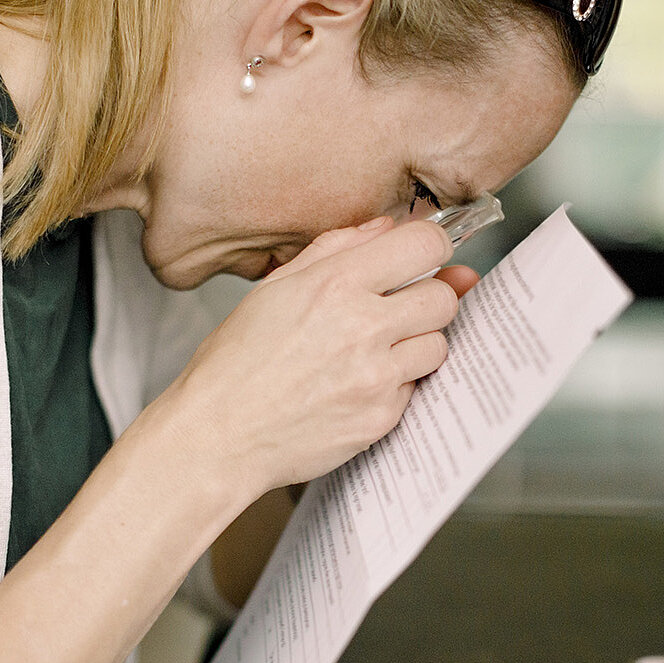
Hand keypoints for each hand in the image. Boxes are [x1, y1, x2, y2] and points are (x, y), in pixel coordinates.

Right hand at [157, 216, 463, 497]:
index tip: (426, 256)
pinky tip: (356, 385)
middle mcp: (362, 326)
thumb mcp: (275, 288)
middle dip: (429, 297)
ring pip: (438, 345)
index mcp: (335, 284)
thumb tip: (385, 227)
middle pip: (443, 297)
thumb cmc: (236, 364)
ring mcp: (376, 376)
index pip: (425, 245)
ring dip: (416, 344)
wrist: (220, 434)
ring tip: (373, 351)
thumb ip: (336, 249)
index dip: (432, 246)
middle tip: (399, 309)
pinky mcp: (381, 417)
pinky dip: (394, 385)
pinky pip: (414, 389)